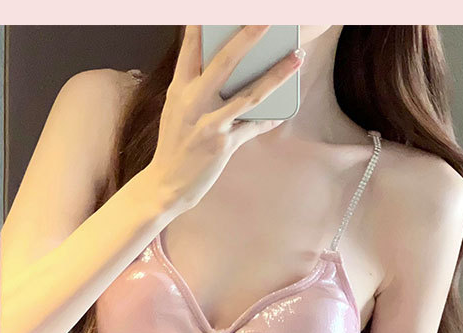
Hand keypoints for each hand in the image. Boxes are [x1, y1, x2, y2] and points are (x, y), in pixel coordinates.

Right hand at [146, 25, 304, 211]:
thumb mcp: (176, 109)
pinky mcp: (222, 145)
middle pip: (225, 61)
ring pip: (249, 94)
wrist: (165, 185)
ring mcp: (209, 124)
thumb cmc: (174, 144)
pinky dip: (269, 118)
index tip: (215, 9)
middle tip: (268, 18)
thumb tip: (224, 66)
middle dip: (249, 36)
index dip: (203, 24)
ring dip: (277, 74)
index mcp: (179, 89)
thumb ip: (195, 86)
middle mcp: (193, 102)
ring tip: (297, 57)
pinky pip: (252, 127)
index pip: (191, 47)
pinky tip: (282, 111)